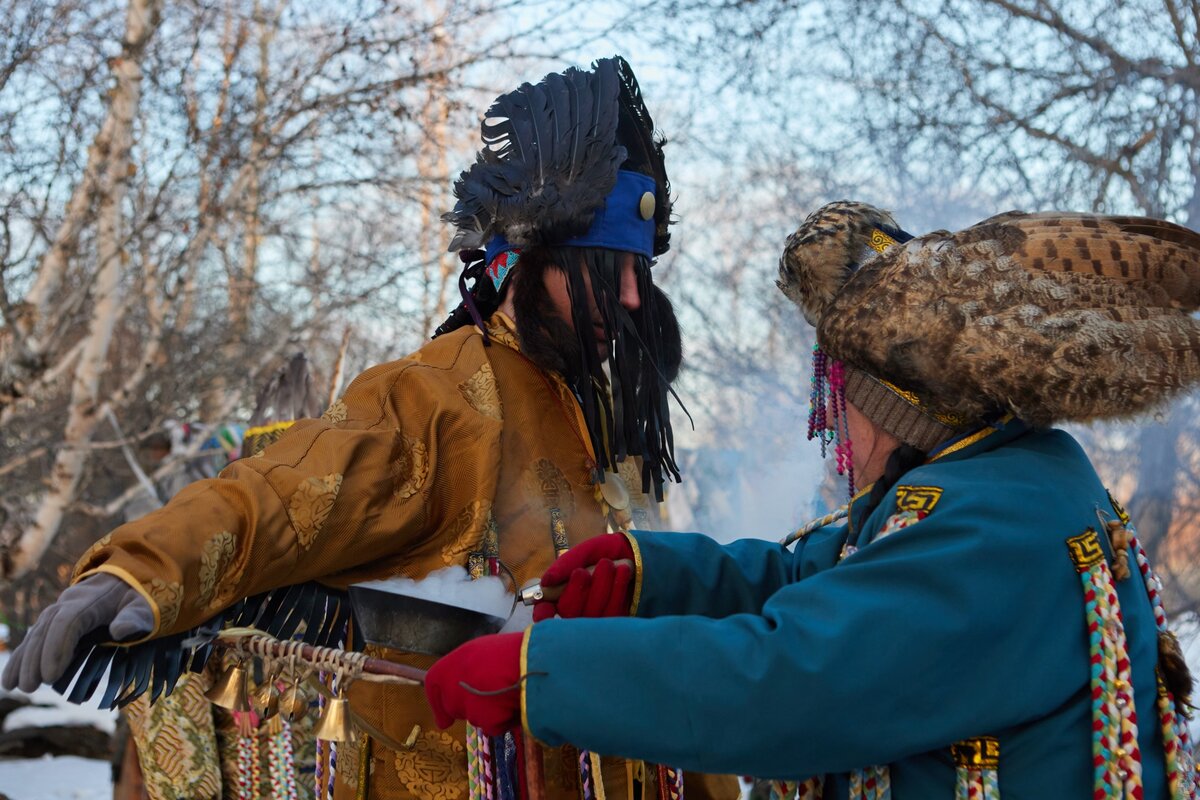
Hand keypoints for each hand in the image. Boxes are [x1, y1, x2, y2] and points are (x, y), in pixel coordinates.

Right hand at [1, 574, 153, 692]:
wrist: (125, 581)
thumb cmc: (136, 599)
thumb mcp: (144, 606)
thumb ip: (135, 617)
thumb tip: (122, 630)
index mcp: (89, 600)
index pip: (67, 621)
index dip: (56, 648)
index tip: (52, 676)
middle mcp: (67, 603)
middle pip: (46, 630)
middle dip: (36, 659)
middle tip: (32, 687)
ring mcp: (57, 611)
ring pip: (35, 635)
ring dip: (24, 661)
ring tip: (15, 687)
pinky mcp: (52, 622)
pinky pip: (33, 639)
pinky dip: (20, 658)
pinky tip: (8, 680)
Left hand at [424, 632, 523, 735]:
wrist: (534, 662)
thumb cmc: (514, 652)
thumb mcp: (485, 652)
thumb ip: (467, 669)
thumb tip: (460, 690)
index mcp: (454, 662)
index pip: (433, 683)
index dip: (436, 702)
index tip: (443, 720)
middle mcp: (455, 684)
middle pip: (453, 705)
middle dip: (467, 708)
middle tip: (490, 699)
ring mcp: (468, 703)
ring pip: (474, 717)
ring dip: (488, 713)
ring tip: (508, 694)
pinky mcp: (485, 718)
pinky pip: (491, 726)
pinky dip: (502, 721)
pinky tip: (515, 705)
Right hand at [533, 533, 634, 621]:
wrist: (638, 553)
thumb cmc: (606, 553)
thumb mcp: (586, 552)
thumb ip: (565, 564)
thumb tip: (545, 582)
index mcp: (563, 594)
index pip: (545, 614)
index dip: (543, 615)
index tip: (545, 608)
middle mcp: (578, 611)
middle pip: (569, 613)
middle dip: (577, 590)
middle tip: (584, 571)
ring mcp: (598, 620)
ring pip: (592, 614)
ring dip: (600, 585)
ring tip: (608, 564)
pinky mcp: (618, 623)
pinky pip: (614, 613)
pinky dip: (617, 589)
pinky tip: (623, 570)